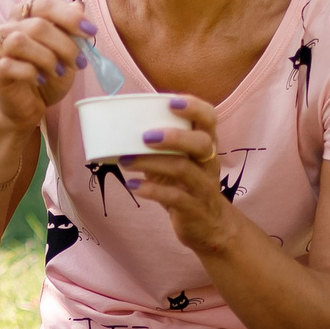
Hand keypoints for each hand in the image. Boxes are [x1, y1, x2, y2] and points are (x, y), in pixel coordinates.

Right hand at [0, 0, 96, 137]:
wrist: (29, 104)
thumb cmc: (46, 73)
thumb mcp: (66, 51)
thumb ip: (70, 28)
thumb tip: (79, 5)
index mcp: (24, 16)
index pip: (44, 4)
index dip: (69, 17)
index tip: (91, 32)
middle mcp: (7, 28)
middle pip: (36, 25)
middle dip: (65, 44)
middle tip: (79, 62)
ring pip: (19, 41)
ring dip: (47, 58)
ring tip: (59, 71)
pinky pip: (8, 65)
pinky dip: (30, 72)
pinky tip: (40, 79)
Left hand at [121, 94, 239, 254]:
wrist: (210, 227)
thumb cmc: (187, 186)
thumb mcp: (179, 161)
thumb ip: (159, 144)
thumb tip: (118, 127)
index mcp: (206, 146)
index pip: (210, 119)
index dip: (194, 107)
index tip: (171, 101)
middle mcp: (209, 163)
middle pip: (201, 143)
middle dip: (174, 136)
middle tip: (145, 136)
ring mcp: (203, 186)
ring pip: (183, 169)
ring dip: (151, 162)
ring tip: (125, 160)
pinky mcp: (194, 208)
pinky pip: (175, 197)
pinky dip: (151, 190)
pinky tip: (133, 185)